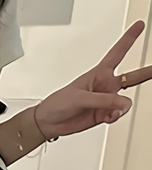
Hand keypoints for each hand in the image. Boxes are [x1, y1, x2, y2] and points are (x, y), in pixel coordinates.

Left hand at [35, 21, 151, 139]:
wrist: (49, 123)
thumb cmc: (58, 103)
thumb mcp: (80, 97)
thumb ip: (104, 100)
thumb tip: (124, 104)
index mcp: (98, 74)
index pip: (117, 52)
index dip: (128, 39)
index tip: (138, 26)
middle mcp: (104, 86)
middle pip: (131, 77)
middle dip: (146, 73)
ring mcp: (104, 101)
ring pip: (124, 101)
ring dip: (121, 106)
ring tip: (113, 111)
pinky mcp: (103, 114)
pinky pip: (117, 114)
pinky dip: (116, 116)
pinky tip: (110, 116)